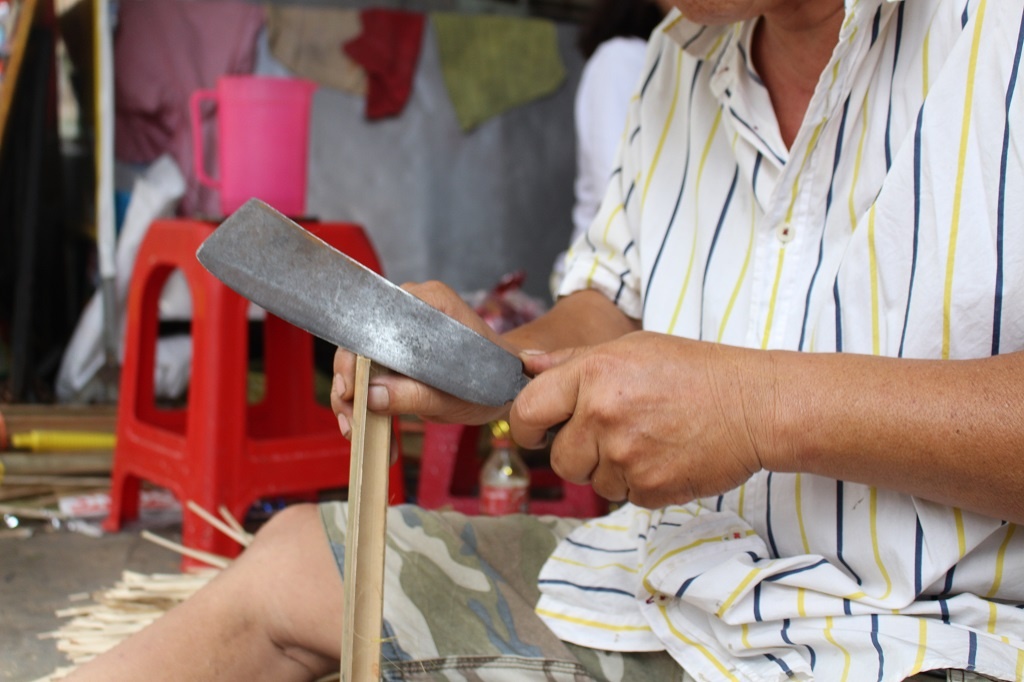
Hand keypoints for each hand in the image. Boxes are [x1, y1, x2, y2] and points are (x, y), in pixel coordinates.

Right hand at [330, 281, 512, 437]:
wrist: (508, 384)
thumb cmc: (491, 383)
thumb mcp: (453, 397)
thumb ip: (413, 395)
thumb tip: (370, 396)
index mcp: (429, 304)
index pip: (375, 324)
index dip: (353, 359)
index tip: (348, 390)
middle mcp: (412, 306)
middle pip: (361, 343)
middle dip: (350, 386)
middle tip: (351, 422)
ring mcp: (404, 326)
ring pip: (361, 360)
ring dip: (355, 398)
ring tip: (357, 431)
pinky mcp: (400, 348)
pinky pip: (372, 369)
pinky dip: (367, 398)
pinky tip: (369, 426)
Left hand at [510, 332, 776, 507]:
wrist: (753, 406)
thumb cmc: (694, 372)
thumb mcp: (630, 349)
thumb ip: (571, 361)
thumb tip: (526, 366)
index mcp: (593, 374)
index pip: (527, 411)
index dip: (527, 427)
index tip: (537, 431)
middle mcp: (602, 414)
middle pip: (559, 458)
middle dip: (579, 452)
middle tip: (615, 432)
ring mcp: (625, 454)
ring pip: (592, 481)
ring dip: (611, 469)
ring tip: (647, 439)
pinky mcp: (648, 488)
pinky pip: (624, 495)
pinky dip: (639, 483)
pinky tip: (664, 456)